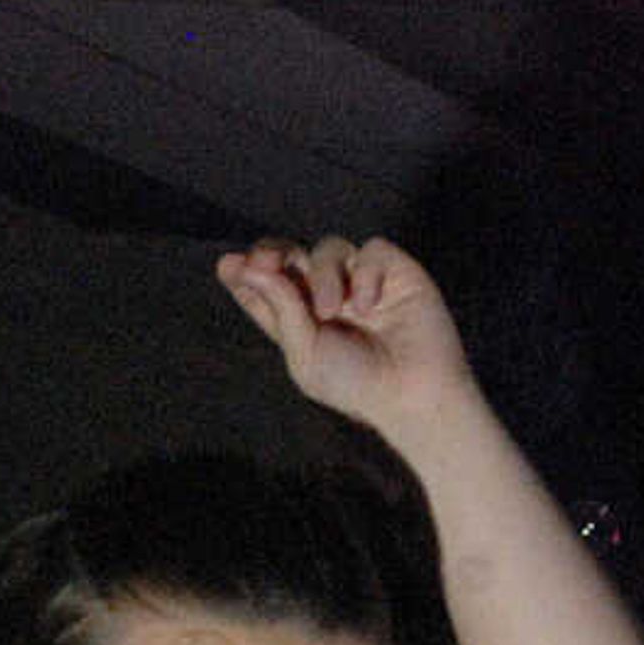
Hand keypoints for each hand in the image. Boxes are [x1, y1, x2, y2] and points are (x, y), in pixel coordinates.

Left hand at [214, 236, 472, 440]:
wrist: (413, 396)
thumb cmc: (357, 386)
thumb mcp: (305, 353)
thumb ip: (279, 307)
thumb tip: (246, 265)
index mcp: (301, 319)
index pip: (267, 284)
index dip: (245, 270)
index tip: (230, 267)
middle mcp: (329, 295)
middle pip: (292, 254)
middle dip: (272, 253)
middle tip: (263, 263)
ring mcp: (362, 282)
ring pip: (329, 248)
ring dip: (322, 274)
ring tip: (330, 310)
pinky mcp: (396, 273)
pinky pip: (372, 250)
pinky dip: (364, 273)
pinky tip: (369, 305)